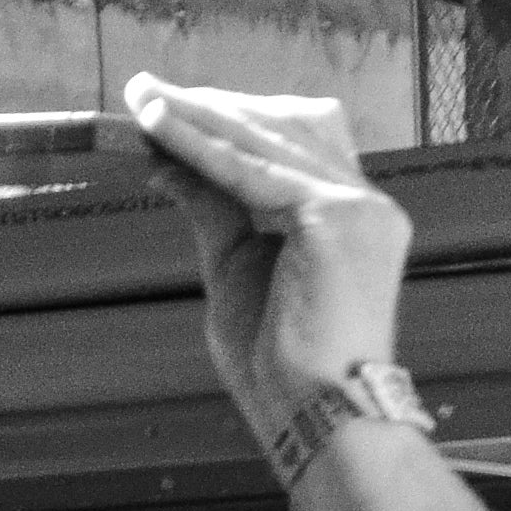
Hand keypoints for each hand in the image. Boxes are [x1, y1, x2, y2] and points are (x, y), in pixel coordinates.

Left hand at [126, 74, 409, 449]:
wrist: (315, 417)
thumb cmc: (281, 369)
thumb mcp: (234, 270)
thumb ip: (215, 211)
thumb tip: (171, 163)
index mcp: (349, 218)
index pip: (289, 145)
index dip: (228, 122)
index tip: (167, 112)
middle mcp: (364, 204)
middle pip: (282, 127)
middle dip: (210, 108)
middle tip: (146, 94)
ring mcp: (358, 207)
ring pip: (267, 138)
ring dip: (201, 116)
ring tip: (146, 103)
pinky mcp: (338, 217)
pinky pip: (253, 171)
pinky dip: (202, 149)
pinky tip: (162, 133)